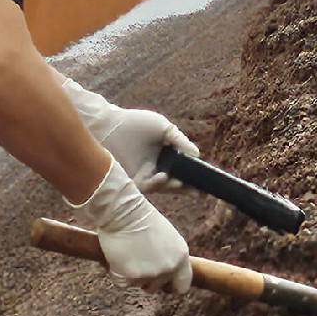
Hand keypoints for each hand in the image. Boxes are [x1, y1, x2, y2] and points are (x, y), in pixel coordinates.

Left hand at [61, 76, 199, 192]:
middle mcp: (155, 170)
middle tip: (201, 191)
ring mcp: (144, 177)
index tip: (207, 182)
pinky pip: (149, 186)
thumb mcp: (163, 128)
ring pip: (164, 188)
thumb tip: (197, 155)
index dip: (194, 178)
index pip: (183, 172)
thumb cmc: (135, 124)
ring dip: (174, 187)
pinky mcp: (133, 182)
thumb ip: (180, 140)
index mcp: (164, 158)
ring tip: (181, 182)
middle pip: (176, 184)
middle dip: (188, 188)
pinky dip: (158, 183)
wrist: (109, 126)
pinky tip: (163, 176)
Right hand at [67, 157, 191, 292]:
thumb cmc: (141, 218)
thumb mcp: (167, 237)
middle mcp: (169, 268)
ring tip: (127, 253)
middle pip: (156, 287)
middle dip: (146, 279)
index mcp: (181, 257)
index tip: (164, 284)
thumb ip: (169, 256)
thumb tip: (163, 273)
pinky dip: (116, 272)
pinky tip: (117, 255)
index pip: (183, 285)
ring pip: (137, 284)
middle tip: (136, 261)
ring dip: (131, 274)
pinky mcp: (130, 277)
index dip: (172, 285)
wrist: (122, 211)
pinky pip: (121, 282)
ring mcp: (150, 274)